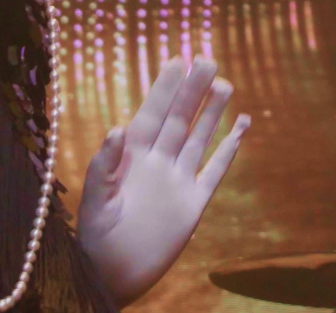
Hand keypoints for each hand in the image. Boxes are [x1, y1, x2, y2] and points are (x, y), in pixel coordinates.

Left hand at [78, 58, 249, 302]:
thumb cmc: (94, 240)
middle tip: (208, 59)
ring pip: (199, 138)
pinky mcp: (193, 204)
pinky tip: (242, 127)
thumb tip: (116, 129)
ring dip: (212, 113)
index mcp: (131, 158)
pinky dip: (228, 149)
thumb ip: (103, 168)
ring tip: (227, 84)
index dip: (164, 88)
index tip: (177, 59)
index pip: (152, 114)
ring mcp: (177, 181)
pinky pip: (214, 171)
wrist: (111, 276)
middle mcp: (157, 163)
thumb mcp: (94, 203)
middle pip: (180, 119)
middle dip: (193, 90)